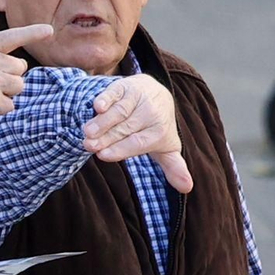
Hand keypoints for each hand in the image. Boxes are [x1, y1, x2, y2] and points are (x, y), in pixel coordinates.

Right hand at [82, 74, 192, 191]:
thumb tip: (187, 188)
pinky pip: (116, 92)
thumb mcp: (167, 148)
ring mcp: (139, 96)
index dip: (120, 149)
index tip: (102, 156)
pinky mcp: (126, 85)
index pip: (138, 142)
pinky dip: (107, 98)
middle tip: (89, 146)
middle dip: (106, 138)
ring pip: (120, 111)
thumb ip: (174, 167)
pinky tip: (98, 106)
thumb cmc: (156, 127)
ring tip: (87, 133)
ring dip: (102, 122)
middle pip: (126, 127)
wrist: (157, 94)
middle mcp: (152, 112)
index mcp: (161, 130)